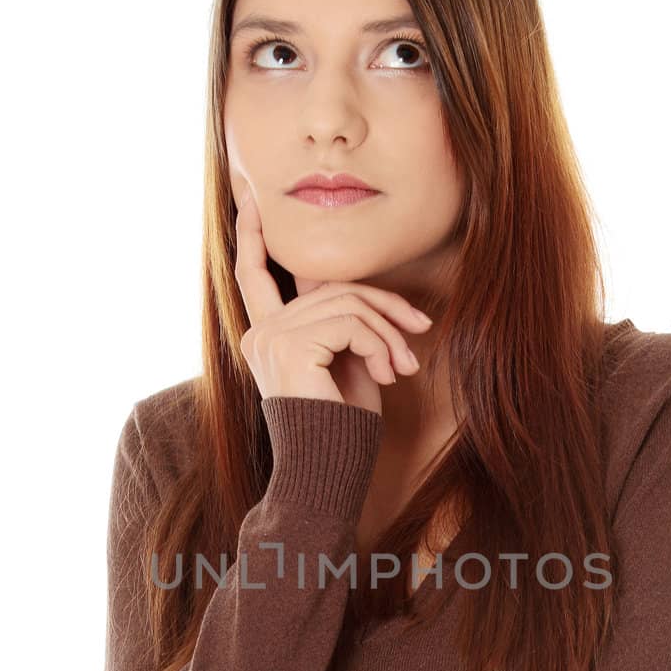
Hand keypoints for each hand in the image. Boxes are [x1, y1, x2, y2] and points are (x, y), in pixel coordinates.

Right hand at [234, 182, 432, 413]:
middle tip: (420, 332)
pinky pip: (351, 322)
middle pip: (332, 285)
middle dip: (385, 304)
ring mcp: (270, 339)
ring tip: (405, 367)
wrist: (328, 474)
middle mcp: (259, 333)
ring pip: (348, 302)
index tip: (252, 196)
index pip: (253, 273)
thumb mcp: (344, 362)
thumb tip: (358, 287)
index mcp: (265, 335)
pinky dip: (380, 345)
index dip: (251, 233)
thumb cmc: (343, 428)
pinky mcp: (290, 347)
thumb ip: (340, 321)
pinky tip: (388, 376)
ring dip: (389, 332)